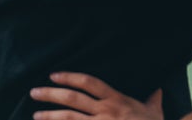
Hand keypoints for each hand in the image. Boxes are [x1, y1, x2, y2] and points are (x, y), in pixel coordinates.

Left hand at [31, 72, 162, 118]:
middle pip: (72, 99)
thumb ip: (152, 99)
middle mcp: (106, 111)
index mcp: (117, 100)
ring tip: (35, 115)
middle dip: (50, 95)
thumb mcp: (155, 111)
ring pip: (69, 118)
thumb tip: (157, 87)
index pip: (89, 83)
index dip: (69, 77)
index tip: (53, 76)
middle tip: (34, 92)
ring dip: (50, 116)